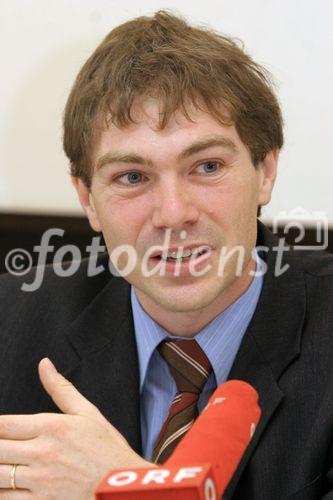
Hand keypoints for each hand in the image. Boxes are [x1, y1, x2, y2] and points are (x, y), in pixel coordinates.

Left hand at [0, 358, 152, 498]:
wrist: (123, 487)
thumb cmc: (107, 448)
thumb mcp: (87, 412)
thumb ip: (61, 388)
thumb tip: (44, 364)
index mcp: (52, 427)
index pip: (4, 424)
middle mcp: (43, 453)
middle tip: (1, 443)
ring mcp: (40, 481)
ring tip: (3, 461)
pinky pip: (7, 499)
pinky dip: (2, 491)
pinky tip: (5, 483)